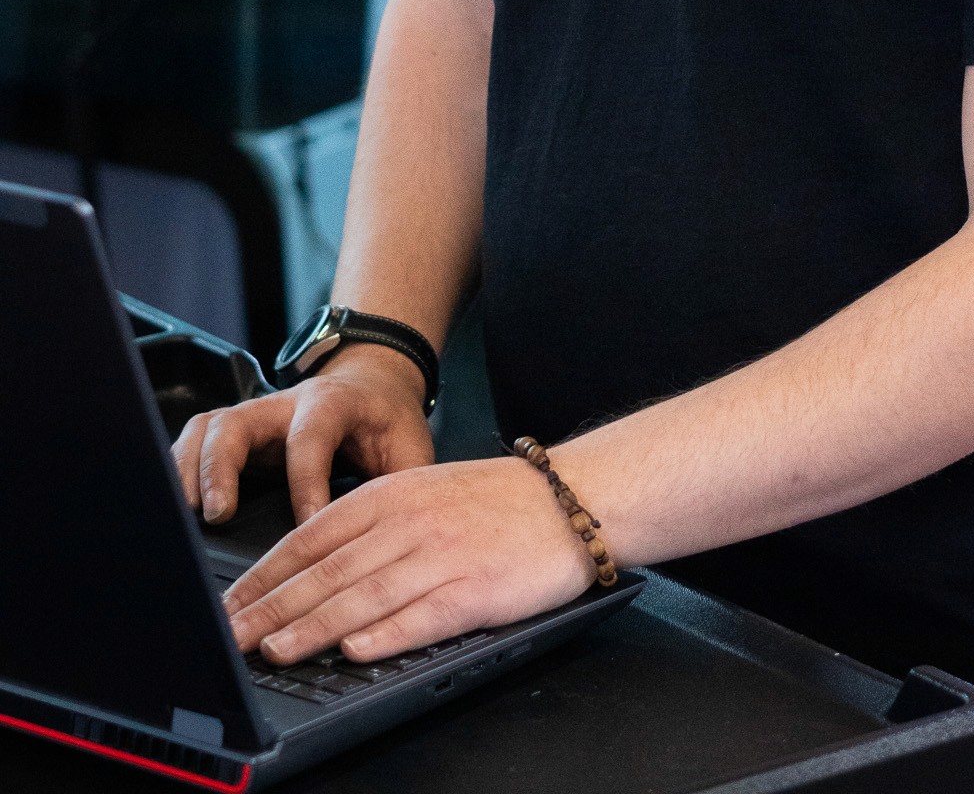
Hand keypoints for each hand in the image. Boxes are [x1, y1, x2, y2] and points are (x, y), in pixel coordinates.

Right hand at [172, 346, 434, 526]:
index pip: (311, 438)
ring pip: (209, 429)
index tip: (305, 528)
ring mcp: (257, 415)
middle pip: (238, 422)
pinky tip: (179, 508)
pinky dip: (181, 470)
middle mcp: (286, 404)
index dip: (305, 484)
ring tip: (189, 517)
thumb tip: (394, 538)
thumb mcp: (409, 448)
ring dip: (192, 471)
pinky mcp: (239, 431)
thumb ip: (402, 487)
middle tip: (219, 515)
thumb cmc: (389, 422)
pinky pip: (197, 440)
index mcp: (333, 404)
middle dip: (222, 468)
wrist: (374, 383)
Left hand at [223, 455, 594, 664]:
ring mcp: (443, 555)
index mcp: (394, 493)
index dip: (267, 573)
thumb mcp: (425, 491)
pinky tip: (354, 650)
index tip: (231, 604)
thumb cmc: (497, 499)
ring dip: (315, 626)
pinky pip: (422, 615)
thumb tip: (311, 564)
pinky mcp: (476, 590)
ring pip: (365, 594)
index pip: (312, 535)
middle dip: (273, 606)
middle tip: (231, 636)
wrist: (574, 497)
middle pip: (329, 569)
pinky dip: (385, 635)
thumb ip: (372, 523)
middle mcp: (411, 521)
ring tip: (275, 650)